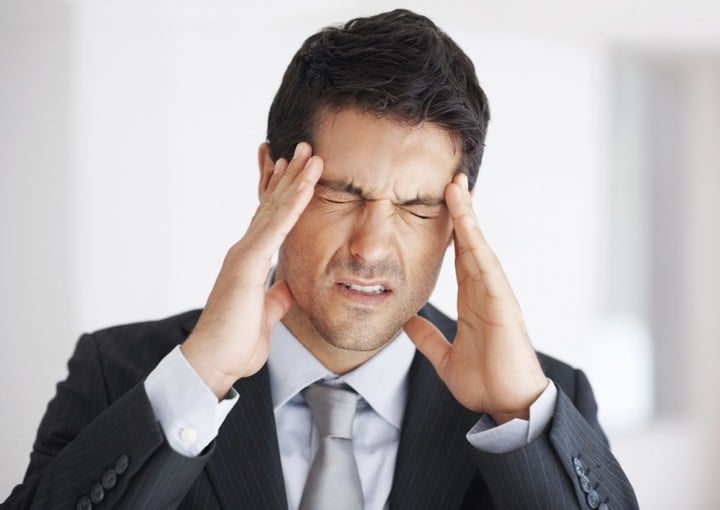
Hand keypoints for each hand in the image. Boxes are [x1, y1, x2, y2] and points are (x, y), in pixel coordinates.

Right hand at [181, 143, 322, 398]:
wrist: (213, 362)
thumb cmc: (234, 342)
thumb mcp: (266, 315)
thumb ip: (275, 298)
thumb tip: (286, 287)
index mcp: (250, 261)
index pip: (270, 220)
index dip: (283, 194)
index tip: (295, 171)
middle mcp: (245, 251)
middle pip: (272, 205)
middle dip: (290, 175)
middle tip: (305, 149)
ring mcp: (245, 254)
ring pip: (275, 208)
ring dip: (295, 179)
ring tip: (310, 154)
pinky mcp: (248, 264)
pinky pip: (276, 228)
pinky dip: (292, 204)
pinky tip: (305, 185)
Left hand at [404, 173, 547, 422]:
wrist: (508, 406)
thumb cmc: (485, 382)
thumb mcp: (444, 356)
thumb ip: (427, 338)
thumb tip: (407, 321)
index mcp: (472, 300)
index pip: (459, 256)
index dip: (450, 230)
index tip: (439, 204)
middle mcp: (484, 291)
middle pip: (469, 243)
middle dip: (459, 211)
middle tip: (450, 180)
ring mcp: (495, 294)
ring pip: (478, 246)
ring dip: (467, 216)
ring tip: (456, 185)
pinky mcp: (502, 302)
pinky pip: (486, 265)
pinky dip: (476, 240)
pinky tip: (465, 219)